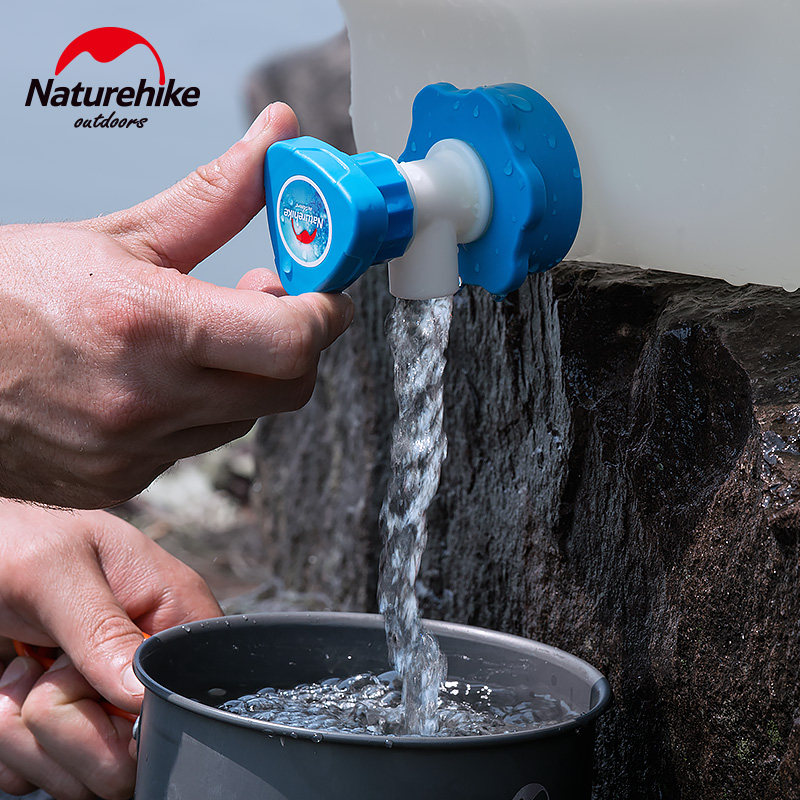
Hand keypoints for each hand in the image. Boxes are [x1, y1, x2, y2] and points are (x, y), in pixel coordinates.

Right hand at [0, 102, 353, 507]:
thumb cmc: (7, 293)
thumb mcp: (119, 235)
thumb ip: (214, 196)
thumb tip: (273, 139)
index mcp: (150, 326)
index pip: (292, 340)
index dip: (325, 315)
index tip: (325, 296)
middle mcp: (145, 399)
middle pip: (286, 388)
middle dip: (296, 346)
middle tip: (272, 309)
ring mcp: (132, 450)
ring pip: (244, 419)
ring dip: (247, 378)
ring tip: (206, 340)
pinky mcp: (119, 480)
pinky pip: (195, 448)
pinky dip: (200, 411)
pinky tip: (165, 379)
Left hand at [0, 499, 221, 798]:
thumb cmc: (16, 537)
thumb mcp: (56, 571)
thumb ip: (102, 628)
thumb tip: (142, 695)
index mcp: (174, 612)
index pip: (189, 693)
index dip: (139, 712)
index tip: (87, 682)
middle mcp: (148, 663)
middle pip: (134, 753)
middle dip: (69, 729)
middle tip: (40, 667)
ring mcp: (108, 697)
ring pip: (86, 776)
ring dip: (29, 736)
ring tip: (20, 668)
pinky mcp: (69, 722)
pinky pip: (44, 776)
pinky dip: (13, 749)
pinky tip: (9, 691)